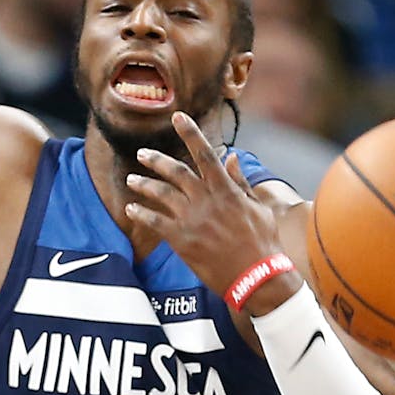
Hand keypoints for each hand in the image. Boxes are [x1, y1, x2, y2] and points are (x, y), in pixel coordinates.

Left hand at [124, 113, 299, 313]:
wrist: (255, 277)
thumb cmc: (263, 242)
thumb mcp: (258, 207)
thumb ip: (241, 181)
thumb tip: (231, 157)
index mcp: (226, 189)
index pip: (205, 153)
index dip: (190, 133)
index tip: (177, 116)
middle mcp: (206, 200)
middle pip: (175, 171)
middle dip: (156, 160)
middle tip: (142, 154)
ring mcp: (192, 219)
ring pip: (161, 194)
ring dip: (143, 185)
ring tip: (132, 180)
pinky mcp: (181, 240)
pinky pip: (154, 221)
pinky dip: (140, 213)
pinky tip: (131, 208)